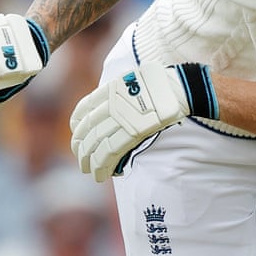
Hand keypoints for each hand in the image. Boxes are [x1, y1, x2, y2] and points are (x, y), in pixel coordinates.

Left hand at [70, 62, 192, 182]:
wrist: (178, 88)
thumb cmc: (161, 85)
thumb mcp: (131, 81)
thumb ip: (118, 94)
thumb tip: (112, 112)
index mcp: (108, 91)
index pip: (82, 111)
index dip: (77, 127)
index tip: (77, 136)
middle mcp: (110, 104)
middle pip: (86, 131)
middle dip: (81, 149)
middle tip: (82, 161)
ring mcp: (120, 118)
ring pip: (95, 144)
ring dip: (90, 161)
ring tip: (90, 172)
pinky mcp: (132, 132)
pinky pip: (110, 151)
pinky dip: (104, 165)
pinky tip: (102, 174)